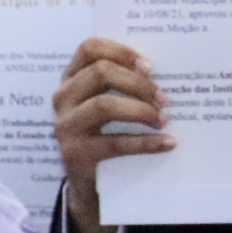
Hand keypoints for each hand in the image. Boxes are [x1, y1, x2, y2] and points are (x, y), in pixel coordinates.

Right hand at [53, 36, 169, 232]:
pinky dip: (146, 142)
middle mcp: (63, 98)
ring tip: (163, 119)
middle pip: (100, 72)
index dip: (121, 51)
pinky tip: (167, 142)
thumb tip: (164, 73)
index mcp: (71, 79)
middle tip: (164, 98)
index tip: (150, 66)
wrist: (90, 183)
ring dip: (141, 110)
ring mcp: (65, 125)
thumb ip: (122, 85)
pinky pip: (114, 142)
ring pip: (104, 104)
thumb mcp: (108, 105)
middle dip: (138, 83)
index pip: (89, 48)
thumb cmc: (106, 135)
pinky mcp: (74, 152)